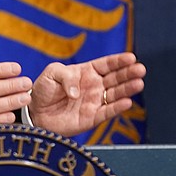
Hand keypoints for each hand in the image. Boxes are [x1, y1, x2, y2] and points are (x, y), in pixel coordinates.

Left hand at [28, 52, 145, 136]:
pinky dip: (117, 108)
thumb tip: (78, 92)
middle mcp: (94, 86)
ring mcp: (94, 102)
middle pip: (116, 78)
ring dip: (128, 89)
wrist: (35, 112)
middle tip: (140, 69)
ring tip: (139, 83)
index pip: (107, 64)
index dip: (119, 61)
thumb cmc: (43, 89)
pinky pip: (107, 112)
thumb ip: (66, 76)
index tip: (131, 58)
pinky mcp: (92, 118)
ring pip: (116, 94)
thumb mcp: (52, 73)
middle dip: (129, 73)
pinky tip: (127, 102)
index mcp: (86, 72)